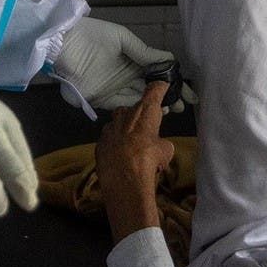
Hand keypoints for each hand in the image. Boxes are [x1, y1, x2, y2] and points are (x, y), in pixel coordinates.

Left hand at [52, 18, 178, 111]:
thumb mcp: (122, 39)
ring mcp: (115, 89)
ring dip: (156, 106)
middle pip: (152, 90)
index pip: (158, 75)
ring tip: (172, 110)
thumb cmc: (93, 36)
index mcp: (133, 60)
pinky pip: (123, 106)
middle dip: (169, 99)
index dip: (174, 83)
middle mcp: (127, 77)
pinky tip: (151, 111)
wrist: (63, 44)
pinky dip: (137, 109)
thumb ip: (144, 52)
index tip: (189, 94)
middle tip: (183, 107)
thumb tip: (169, 59)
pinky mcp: (102, 100)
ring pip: (140, 100)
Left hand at [96, 83, 176, 242]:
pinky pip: (109, 137)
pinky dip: (115, 142)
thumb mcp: (166, 151)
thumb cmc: (150, 162)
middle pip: (134, 108)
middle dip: (140, 115)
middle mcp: (125, 116)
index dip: (158, 87)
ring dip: (125, 127)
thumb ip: (161, 142)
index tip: (162, 84)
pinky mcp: (100, 143)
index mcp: (145, 114)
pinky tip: (121, 154)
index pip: (153, 92)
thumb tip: (157, 145)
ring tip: (132, 141)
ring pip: (118, 121)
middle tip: (147, 127)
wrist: (124, 181)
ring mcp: (109, 128)